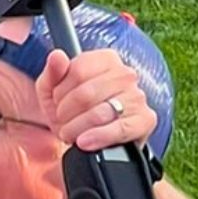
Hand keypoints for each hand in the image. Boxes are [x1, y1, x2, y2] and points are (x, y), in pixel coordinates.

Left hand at [34, 46, 156, 153]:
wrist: (87, 140)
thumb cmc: (71, 111)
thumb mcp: (52, 91)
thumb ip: (52, 72)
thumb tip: (57, 56)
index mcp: (106, 60)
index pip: (78, 71)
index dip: (60, 92)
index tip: (57, 102)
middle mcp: (125, 74)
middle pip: (86, 94)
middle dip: (66, 114)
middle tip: (63, 122)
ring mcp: (137, 97)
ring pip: (100, 113)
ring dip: (77, 129)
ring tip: (71, 134)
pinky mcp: (145, 120)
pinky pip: (120, 129)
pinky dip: (99, 137)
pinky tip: (85, 142)